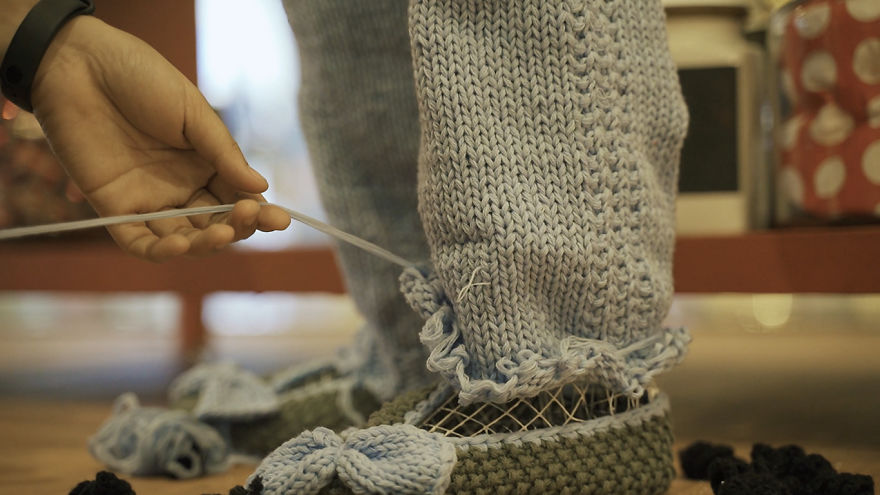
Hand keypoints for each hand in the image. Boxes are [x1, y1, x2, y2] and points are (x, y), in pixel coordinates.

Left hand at [29, 16, 289, 260]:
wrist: (81, 64)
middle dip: (238, 227)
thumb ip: (224, 154)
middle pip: (215, 224)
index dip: (259, 213)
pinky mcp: (114, 208)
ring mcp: (148, 200)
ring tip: (220, 233)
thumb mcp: (193, 113)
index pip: (238, 199)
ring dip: (205, 244)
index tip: (280, 219)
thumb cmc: (141, 79)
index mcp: (204, 165)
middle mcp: (180, 188)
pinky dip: (161, 252)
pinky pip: (140, 242)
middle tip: (248, 217)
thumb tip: (261, 188)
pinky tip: (182, 246)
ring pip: (184, 239)